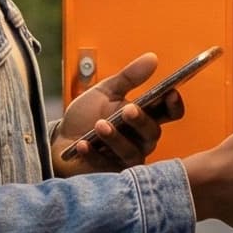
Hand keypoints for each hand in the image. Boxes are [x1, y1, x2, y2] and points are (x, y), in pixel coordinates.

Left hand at [52, 51, 184, 174]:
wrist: (58, 140)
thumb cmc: (85, 117)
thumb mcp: (105, 92)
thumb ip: (128, 77)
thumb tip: (152, 58)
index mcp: (144, 117)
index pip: (169, 113)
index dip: (173, 105)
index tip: (170, 92)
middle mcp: (140, 140)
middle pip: (153, 133)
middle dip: (141, 121)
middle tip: (127, 109)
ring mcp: (126, 158)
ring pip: (131, 152)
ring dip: (115, 138)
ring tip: (99, 125)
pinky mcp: (110, 174)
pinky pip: (106, 166)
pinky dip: (94, 154)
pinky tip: (83, 144)